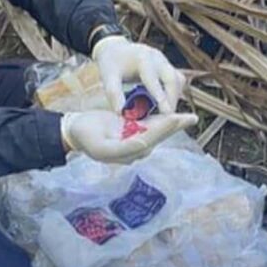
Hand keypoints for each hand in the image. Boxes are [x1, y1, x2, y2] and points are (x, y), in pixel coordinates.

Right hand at [60, 110, 198, 163]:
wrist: (76, 131)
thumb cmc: (85, 137)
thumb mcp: (101, 146)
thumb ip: (123, 148)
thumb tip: (144, 145)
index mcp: (129, 152)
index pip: (149, 140)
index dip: (163, 129)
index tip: (174, 119)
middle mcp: (135, 148)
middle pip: (157, 136)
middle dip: (174, 127)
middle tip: (190, 118)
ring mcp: (134, 138)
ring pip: (156, 130)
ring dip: (172, 123)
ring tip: (189, 117)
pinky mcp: (132, 129)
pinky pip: (150, 123)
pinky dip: (162, 118)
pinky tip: (174, 115)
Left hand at [92, 36, 184, 113]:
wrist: (115, 49)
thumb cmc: (111, 64)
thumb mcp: (108, 77)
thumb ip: (114, 94)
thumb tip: (121, 113)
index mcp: (142, 58)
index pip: (154, 79)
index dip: (161, 96)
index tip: (166, 113)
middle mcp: (157, 57)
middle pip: (172, 79)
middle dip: (172, 99)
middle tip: (168, 117)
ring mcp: (164, 60)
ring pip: (178, 80)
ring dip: (175, 96)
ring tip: (166, 113)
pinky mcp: (167, 65)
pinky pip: (177, 80)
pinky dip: (174, 92)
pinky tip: (166, 104)